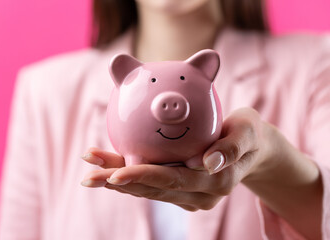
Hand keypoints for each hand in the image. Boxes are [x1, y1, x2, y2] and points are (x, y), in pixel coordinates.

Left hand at [81, 108, 270, 210]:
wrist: (253, 148)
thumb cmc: (250, 134)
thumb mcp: (249, 131)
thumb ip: (232, 146)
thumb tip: (207, 161)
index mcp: (214, 182)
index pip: (171, 180)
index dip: (141, 177)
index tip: (114, 174)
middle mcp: (198, 195)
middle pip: (152, 188)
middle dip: (118, 181)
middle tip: (88, 174)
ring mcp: (189, 195)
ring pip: (147, 188)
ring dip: (117, 179)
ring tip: (90, 167)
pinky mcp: (181, 189)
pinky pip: (151, 184)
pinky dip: (129, 174)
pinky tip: (109, 165)